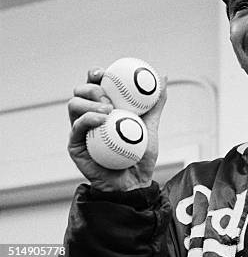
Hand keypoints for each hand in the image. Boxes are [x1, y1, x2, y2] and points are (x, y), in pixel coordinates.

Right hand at [67, 67, 166, 191]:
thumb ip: (155, 104)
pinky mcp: (76, 145)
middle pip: (80, 92)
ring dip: (89, 102)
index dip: (95, 74)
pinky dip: (87, 119)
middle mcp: (90, 116)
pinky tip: (101, 119)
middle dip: (90, 86)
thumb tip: (164, 77)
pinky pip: (77, 128)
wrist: (134, 183)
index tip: (104, 72)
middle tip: (107, 95)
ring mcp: (81, 130)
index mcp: (104, 108)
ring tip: (108, 109)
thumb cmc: (140, 156)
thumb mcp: (151, 126)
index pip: (95, 85)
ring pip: (74, 105)